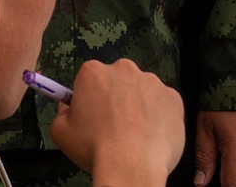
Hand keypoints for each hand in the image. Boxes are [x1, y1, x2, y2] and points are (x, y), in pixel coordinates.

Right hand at [49, 59, 183, 186]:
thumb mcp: (61, 132)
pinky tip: (152, 137)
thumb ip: (61, 113)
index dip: (90, 99)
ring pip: (142, 92)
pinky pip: (163, 105)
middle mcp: (123, 68)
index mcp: (93, 72)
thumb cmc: (94, 147)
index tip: (93, 116)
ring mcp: (152, 82)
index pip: (89, 80)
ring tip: (136, 136)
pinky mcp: (174, 98)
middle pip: (118, 81)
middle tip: (114, 127)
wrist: (131, 166)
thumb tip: (69, 108)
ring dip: (138, 107)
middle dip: (116, 98)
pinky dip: (159, 118)